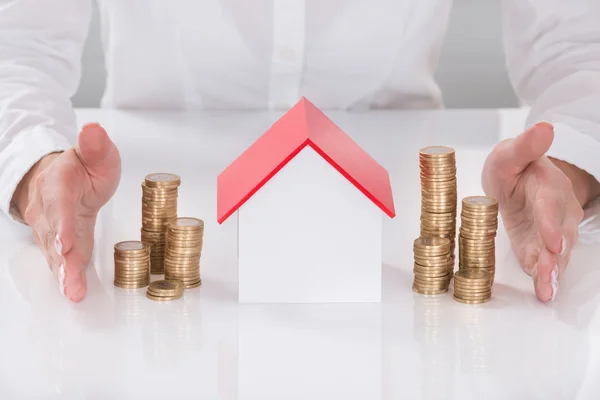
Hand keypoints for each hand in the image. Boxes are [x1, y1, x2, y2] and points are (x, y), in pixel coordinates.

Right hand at [12, 123, 120, 300]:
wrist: (59, 175)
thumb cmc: (82, 166)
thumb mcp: (96, 153)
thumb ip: (96, 146)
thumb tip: (93, 130)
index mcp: (59, 180)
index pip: (59, 202)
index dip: (62, 224)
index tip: (66, 244)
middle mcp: (48, 205)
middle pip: (53, 233)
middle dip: (61, 258)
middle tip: (69, 278)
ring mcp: (48, 224)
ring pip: (53, 250)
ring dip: (62, 271)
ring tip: (71, 290)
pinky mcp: (54, 239)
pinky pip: (58, 257)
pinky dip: (65, 275)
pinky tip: (72, 291)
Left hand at [482, 122, 589, 301]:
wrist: (517, 181)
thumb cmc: (513, 166)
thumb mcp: (510, 153)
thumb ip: (525, 145)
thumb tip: (544, 128)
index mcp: (547, 186)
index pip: (550, 206)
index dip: (551, 224)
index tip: (553, 242)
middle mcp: (556, 211)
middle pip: (558, 236)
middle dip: (554, 257)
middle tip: (548, 274)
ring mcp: (551, 231)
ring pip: (556, 254)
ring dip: (551, 272)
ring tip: (547, 290)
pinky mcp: (540, 246)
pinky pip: (544, 262)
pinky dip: (544, 277)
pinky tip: (543, 292)